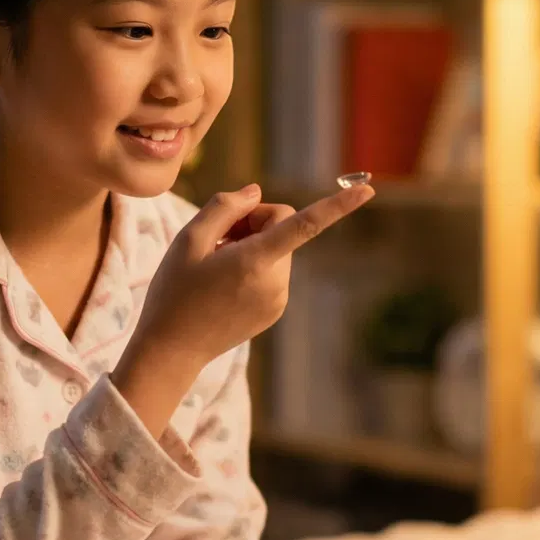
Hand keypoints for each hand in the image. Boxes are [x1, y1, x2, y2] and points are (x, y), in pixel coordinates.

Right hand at [115, 183, 372, 433]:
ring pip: (277, 249)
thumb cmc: (174, 291)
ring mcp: (278, 300)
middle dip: (254, 222)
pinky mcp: (274, 311)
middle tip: (217, 235)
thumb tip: (256, 192)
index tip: (369, 190)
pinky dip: (252, 266)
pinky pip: (272, 272)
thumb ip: (224, 206)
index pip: (305, 225)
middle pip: (281, 226)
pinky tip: (222, 281)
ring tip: (215, 262)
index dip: (338, 205)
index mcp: (256, 262)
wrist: (170, 349)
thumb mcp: (188, 239)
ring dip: (251, 244)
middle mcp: (276, 282)